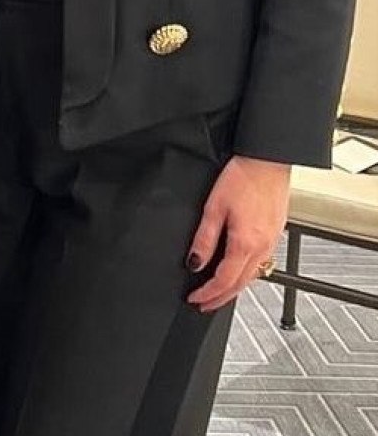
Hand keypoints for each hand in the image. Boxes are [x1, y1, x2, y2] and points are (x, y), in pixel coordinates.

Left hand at [186, 154, 290, 311]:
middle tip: (203, 305)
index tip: (194, 299)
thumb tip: (194, 262)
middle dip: (220, 298)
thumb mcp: (214, 208)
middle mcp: (262, 248)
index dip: (208, 294)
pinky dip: (245, 275)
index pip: (224, 281)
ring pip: (252, 277)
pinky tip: (237, 271)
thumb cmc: (241, 178)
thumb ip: (204, 238)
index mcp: (246, 244)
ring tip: (217, 294)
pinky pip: (260, 264)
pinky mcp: (274, 234)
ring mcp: (271, 242)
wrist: (267, 162)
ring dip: (233, 289)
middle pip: (240, 285)